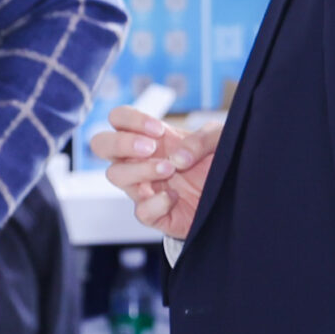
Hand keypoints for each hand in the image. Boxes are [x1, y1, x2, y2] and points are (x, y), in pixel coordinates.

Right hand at [90, 107, 219, 240]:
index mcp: (152, 138)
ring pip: (116, 175)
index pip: (119, 119)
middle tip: (151, 148)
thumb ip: (204, 138)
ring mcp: (144, 188)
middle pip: (101, 144)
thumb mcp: (221, 140)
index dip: (131, 120)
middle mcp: (140, 161)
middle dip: (120, 143)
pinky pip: (140, 211)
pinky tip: (175, 197)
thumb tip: (178, 157)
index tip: (159, 130)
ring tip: (170, 170)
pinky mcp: (155, 215)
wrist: (233, 199)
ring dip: (141, 170)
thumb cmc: (219, 166)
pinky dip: (156, 203)